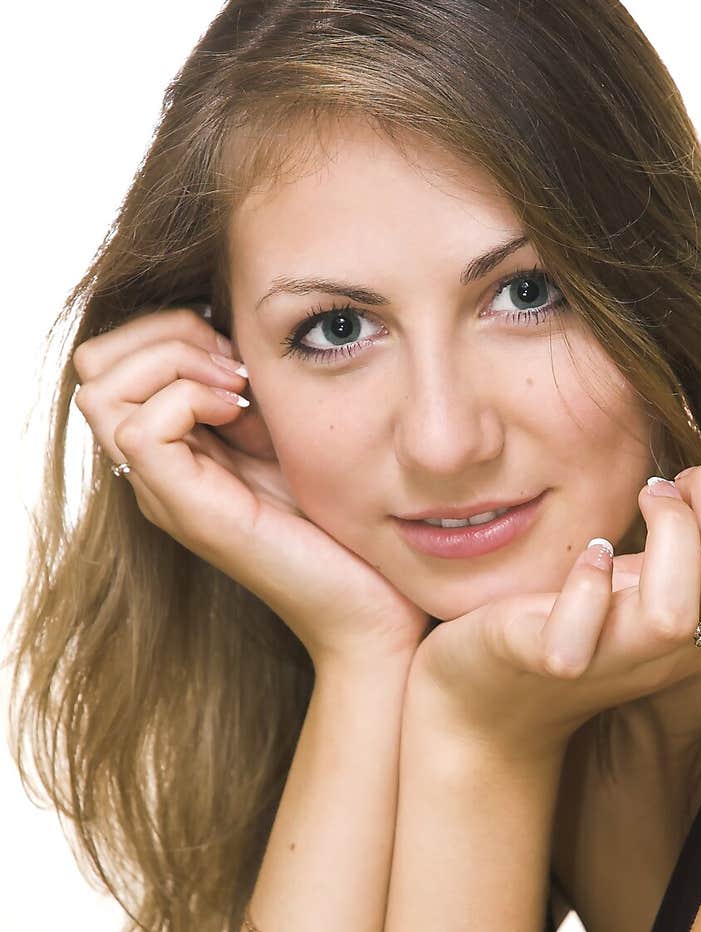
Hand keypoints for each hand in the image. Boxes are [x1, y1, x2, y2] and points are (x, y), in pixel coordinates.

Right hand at [72, 307, 430, 669]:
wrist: (374, 608)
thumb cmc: (345, 526)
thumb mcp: (292, 433)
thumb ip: (254, 388)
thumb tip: (235, 323)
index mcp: (177, 447)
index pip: (116, 355)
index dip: (172, 329)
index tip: (241, 355)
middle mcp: (157, 470)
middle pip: (95, 365)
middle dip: (166, 335)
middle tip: (236, 367)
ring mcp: (164, 492)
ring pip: (102, 388)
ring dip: (175, 362)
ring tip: (238, 389)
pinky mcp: (186, 511)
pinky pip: (140, 428)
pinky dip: (189, 397)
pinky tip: (241, 415)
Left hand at [406, 442, 700, 759]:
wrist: (492, 692)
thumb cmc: (583, 616)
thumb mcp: (657, 575)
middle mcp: (681, 650)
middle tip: (673, 477)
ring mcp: (616, 660)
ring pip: (674, 613)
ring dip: (665, 531)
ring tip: (642, 500)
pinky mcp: (550, 661)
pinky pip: (579, 637)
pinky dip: (587, 583)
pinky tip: (588, 552)